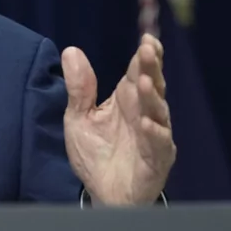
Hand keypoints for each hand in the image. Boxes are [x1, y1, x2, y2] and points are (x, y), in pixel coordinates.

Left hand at [62, 34, 175, 204]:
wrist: (102, 192)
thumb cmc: (96, 152)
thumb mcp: (79, 117)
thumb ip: (78, 87)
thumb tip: (71, 50)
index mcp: (127, 99)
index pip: (139, 71)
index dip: (146, 55)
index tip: (147, 38)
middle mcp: (144, 113)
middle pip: (152, 85)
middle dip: (151, 68)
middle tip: (149, 49)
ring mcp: (154, 135)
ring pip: (158, 112)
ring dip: (153, 97)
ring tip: (145, 82)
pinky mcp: (157, 159)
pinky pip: (159, 144)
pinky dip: (155, 133)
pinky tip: (147, 123)